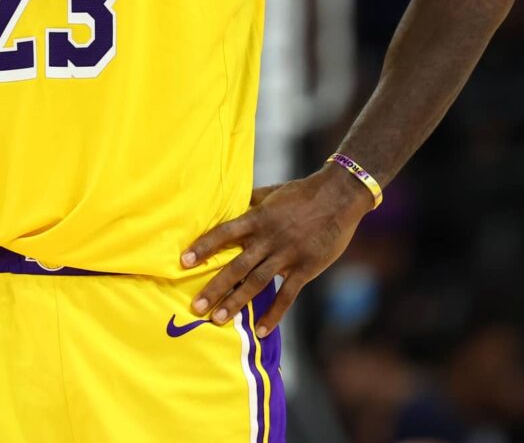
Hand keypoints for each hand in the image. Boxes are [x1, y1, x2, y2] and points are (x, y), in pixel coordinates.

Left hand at [180, 168, 373, 336]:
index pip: (224, 233)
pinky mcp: (305, 268)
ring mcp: (287, 255)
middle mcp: (269, 238)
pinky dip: (274, 314)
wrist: (339, 196)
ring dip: (236, 302)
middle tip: (196, 306)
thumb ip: (251, 202)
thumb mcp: (272, 192)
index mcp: (258, 218)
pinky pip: (287, 295)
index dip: (204, 247)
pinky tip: (261, 330)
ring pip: (257, 283)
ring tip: (218, 319)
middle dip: (215, 287)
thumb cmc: (303, 192)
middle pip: (236, 266)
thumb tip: (231, 203)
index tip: (184, 261)